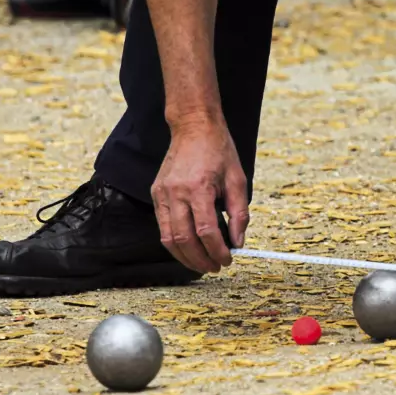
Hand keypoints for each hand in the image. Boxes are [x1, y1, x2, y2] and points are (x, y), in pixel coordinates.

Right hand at [151, 114, 249, 273]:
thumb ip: (239, 213)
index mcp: (199, 188)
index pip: (207, 231)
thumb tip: (238, 242)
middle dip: (201, 259)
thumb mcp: (238, 180)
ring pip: (168, 238)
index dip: (218, 251)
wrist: (194, 127)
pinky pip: (162, 226)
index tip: (228, 260)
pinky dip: (174, 243)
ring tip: (202, 264)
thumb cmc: (219, 151)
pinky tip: (188, 249)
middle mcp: (176, 193)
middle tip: (216, 267)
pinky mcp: (156, 194)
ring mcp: (162, 194)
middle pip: (184, 239)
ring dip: (185, 256)